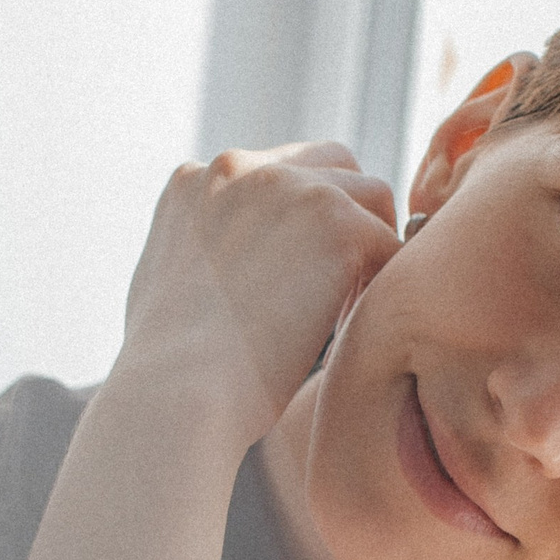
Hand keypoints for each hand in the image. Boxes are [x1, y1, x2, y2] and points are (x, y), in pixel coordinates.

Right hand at [119, 142, 398, 448]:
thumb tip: (247, 264)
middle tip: (343, 286)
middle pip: (332, 165)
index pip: (277, 171)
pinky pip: (391, 244)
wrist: (174, 395)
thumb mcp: (172, 287)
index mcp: (195, 181)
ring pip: (372, 198)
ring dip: (368, 249)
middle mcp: (238, 167)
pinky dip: (382, 285)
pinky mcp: (337, 222)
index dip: (303, 219)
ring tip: (346, 311)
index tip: (304, 272)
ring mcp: (290, 188)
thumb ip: (210, 251)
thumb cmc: (169, 374)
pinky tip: (354, 330)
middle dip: (346, 217)